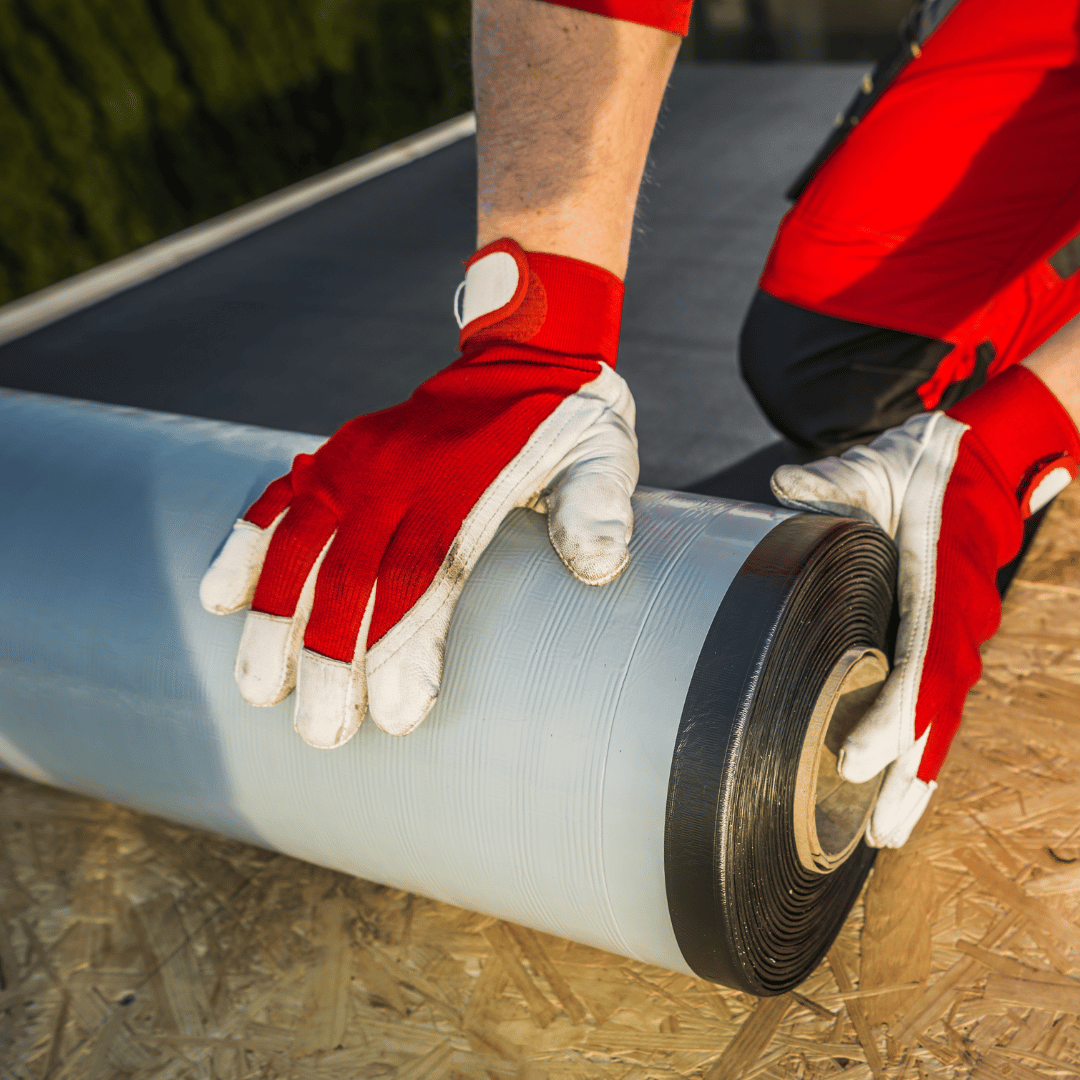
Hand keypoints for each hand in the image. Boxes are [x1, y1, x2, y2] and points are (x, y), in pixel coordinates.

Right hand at [200, 238, 636, 747]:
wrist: (524, 351)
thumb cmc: (570, 421)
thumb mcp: (606, 455)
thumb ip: (598, 506)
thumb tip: (597, 566)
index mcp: (468, 479)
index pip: (423, 572)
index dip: (403, 646)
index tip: (392, 716)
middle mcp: (403, 470)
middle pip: (353, 573)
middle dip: (329, 658)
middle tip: (320, 733)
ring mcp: (362, 458)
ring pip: (301, 542)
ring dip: (274, 617)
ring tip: (257, 690)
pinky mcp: (340, 452)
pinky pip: (280, 497)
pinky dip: (246, 544)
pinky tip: (219, 598)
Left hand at [772, 365, 1079, 845]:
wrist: (977, 456)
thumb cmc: (921, 465)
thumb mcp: (873, 466)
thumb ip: (832, 481)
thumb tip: (784, 485)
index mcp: (934, 585)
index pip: (916, 665)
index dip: (891, 718)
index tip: (855, 761)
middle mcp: (954, 621)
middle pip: (936, 712)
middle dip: (909, 775)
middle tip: (879, 833)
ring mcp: (958, 634)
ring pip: (944, 718)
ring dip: (922, 776)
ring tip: (891, 832)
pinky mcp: (949, 637)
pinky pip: (942, 702)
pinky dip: (927, 747)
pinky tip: (905, 785)